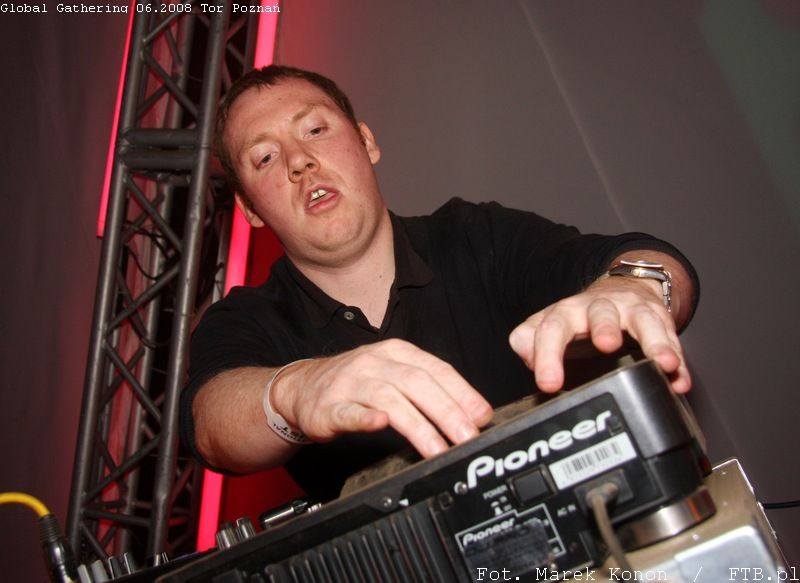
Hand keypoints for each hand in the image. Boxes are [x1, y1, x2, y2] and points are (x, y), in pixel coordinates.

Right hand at [270, 339, 493, 457]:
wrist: (301, 387)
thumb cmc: (355, 383)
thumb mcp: (393, 374)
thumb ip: (428, 389)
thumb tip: (471, 413)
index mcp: (397, 352)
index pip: (437, 369)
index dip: (462, 393)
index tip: (482, 416)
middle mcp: (375, 363)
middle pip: (417, 383)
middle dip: (447, 411)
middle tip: (467, 437)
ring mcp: (351, 383)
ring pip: (389, 399)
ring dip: (417, 425)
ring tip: (437, 448)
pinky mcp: (329, 406)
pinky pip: (349, 411)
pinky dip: (365, 417)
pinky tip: (379, 424)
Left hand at [508, 276, 690, 392]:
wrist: (620, 290)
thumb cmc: (580, 320)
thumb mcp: (550, 328)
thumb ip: (530, 343)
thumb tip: (529, 360)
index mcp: (566, 312)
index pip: (551, 328)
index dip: (548, 355)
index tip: (548, 384)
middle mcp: (598, 308)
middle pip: (599, 313)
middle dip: (604, 327)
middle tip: (606, 345)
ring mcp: (631, 311)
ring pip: (644, 321)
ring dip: (654, 342)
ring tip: (663, 364)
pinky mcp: (658, 319)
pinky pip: (671, 339)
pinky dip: (678, 360)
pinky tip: (680, 379)